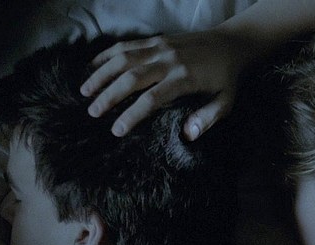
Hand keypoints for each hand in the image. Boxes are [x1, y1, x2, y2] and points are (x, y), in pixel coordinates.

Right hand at [81, 29, 251, 139]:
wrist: (230, 44)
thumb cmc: (226, 78)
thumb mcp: (226, 102)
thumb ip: (208, 118)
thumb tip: (187, 135)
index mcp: (185, 78)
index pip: (153, 98)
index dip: (132, 114)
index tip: (117, 130)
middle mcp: (169, 60)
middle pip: (132, 77)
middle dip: (109, 95)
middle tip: (92, 113)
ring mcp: (160, 47)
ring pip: (124, 58)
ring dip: (102, 74)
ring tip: (84, 91)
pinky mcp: (156, 39)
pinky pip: (127, 45)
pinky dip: (107, 55)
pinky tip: (92, 67)